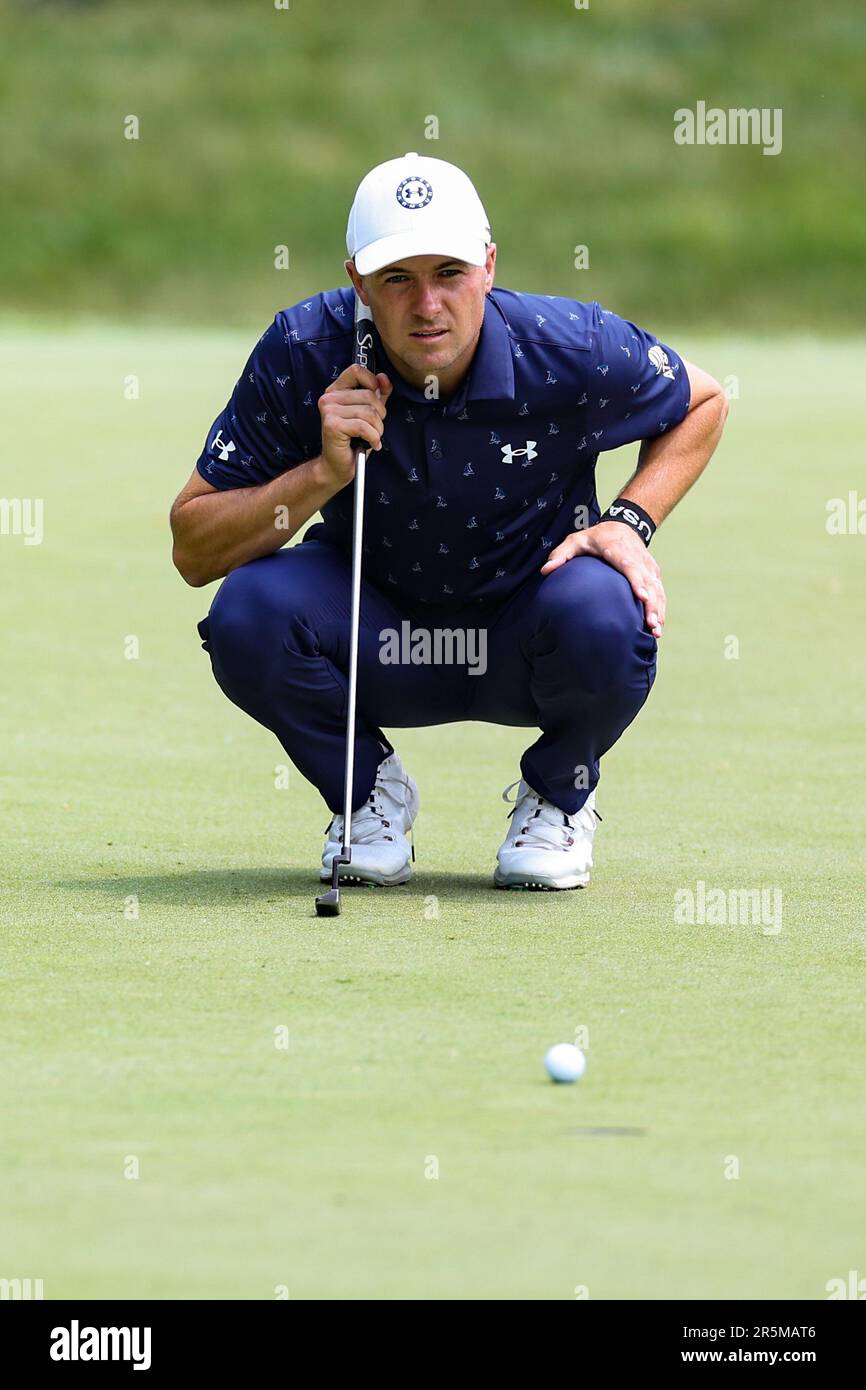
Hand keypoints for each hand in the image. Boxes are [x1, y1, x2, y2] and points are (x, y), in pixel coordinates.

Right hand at [317, 365, 391, 487]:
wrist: (337, 466)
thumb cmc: (353, 441)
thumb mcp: (369, 414)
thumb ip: (378, 394)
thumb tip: (383, 377)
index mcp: (336, 390)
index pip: (356, 370)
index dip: (372, 382)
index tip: (376, 400)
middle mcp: (329, 398)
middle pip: (369, 395)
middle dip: (380, 415)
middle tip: (375, 429)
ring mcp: (328, 411)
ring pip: (369, 412)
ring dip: (378, 429)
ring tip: (372, 438)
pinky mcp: (332, 425)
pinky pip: (364, 426)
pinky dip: (373, 437)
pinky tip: (371, 444)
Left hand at [541, 521, 665, 637]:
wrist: (625, 525)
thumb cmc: (596, 537)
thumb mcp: (576, 540)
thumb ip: (561, 554)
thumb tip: (545, 570)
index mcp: (616, 549)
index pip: (629, 565)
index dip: (637, 581)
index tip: (641, 597)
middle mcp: (636, 557)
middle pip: (646, 582)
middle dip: (651, 603)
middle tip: (651, 624)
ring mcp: (647, 566)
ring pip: (656, 589)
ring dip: (657, 609)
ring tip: (656, 630)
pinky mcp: (653, 573)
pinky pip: (659, 591)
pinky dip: (660, 607)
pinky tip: (658, 626)